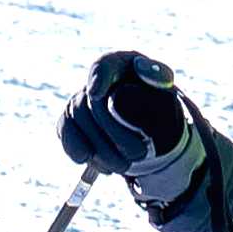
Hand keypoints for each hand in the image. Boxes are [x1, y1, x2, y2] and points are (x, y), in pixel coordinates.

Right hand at [60, 50, 206, 211]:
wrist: (151, 130)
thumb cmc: (160, 105)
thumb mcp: (166, 90)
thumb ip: (158, 77)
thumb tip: (143, 67)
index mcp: (122, 64)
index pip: (105, 65)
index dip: (97, 77)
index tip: (96, 93)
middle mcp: (97, 79)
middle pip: (91, 100)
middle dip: (112, 131)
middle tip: (139, 154)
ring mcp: (81, 99)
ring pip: (77, 119)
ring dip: (99, 147)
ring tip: (124, 166)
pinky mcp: (71, 120)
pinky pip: (66, 130)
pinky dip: (76, 148)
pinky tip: (96, 164)